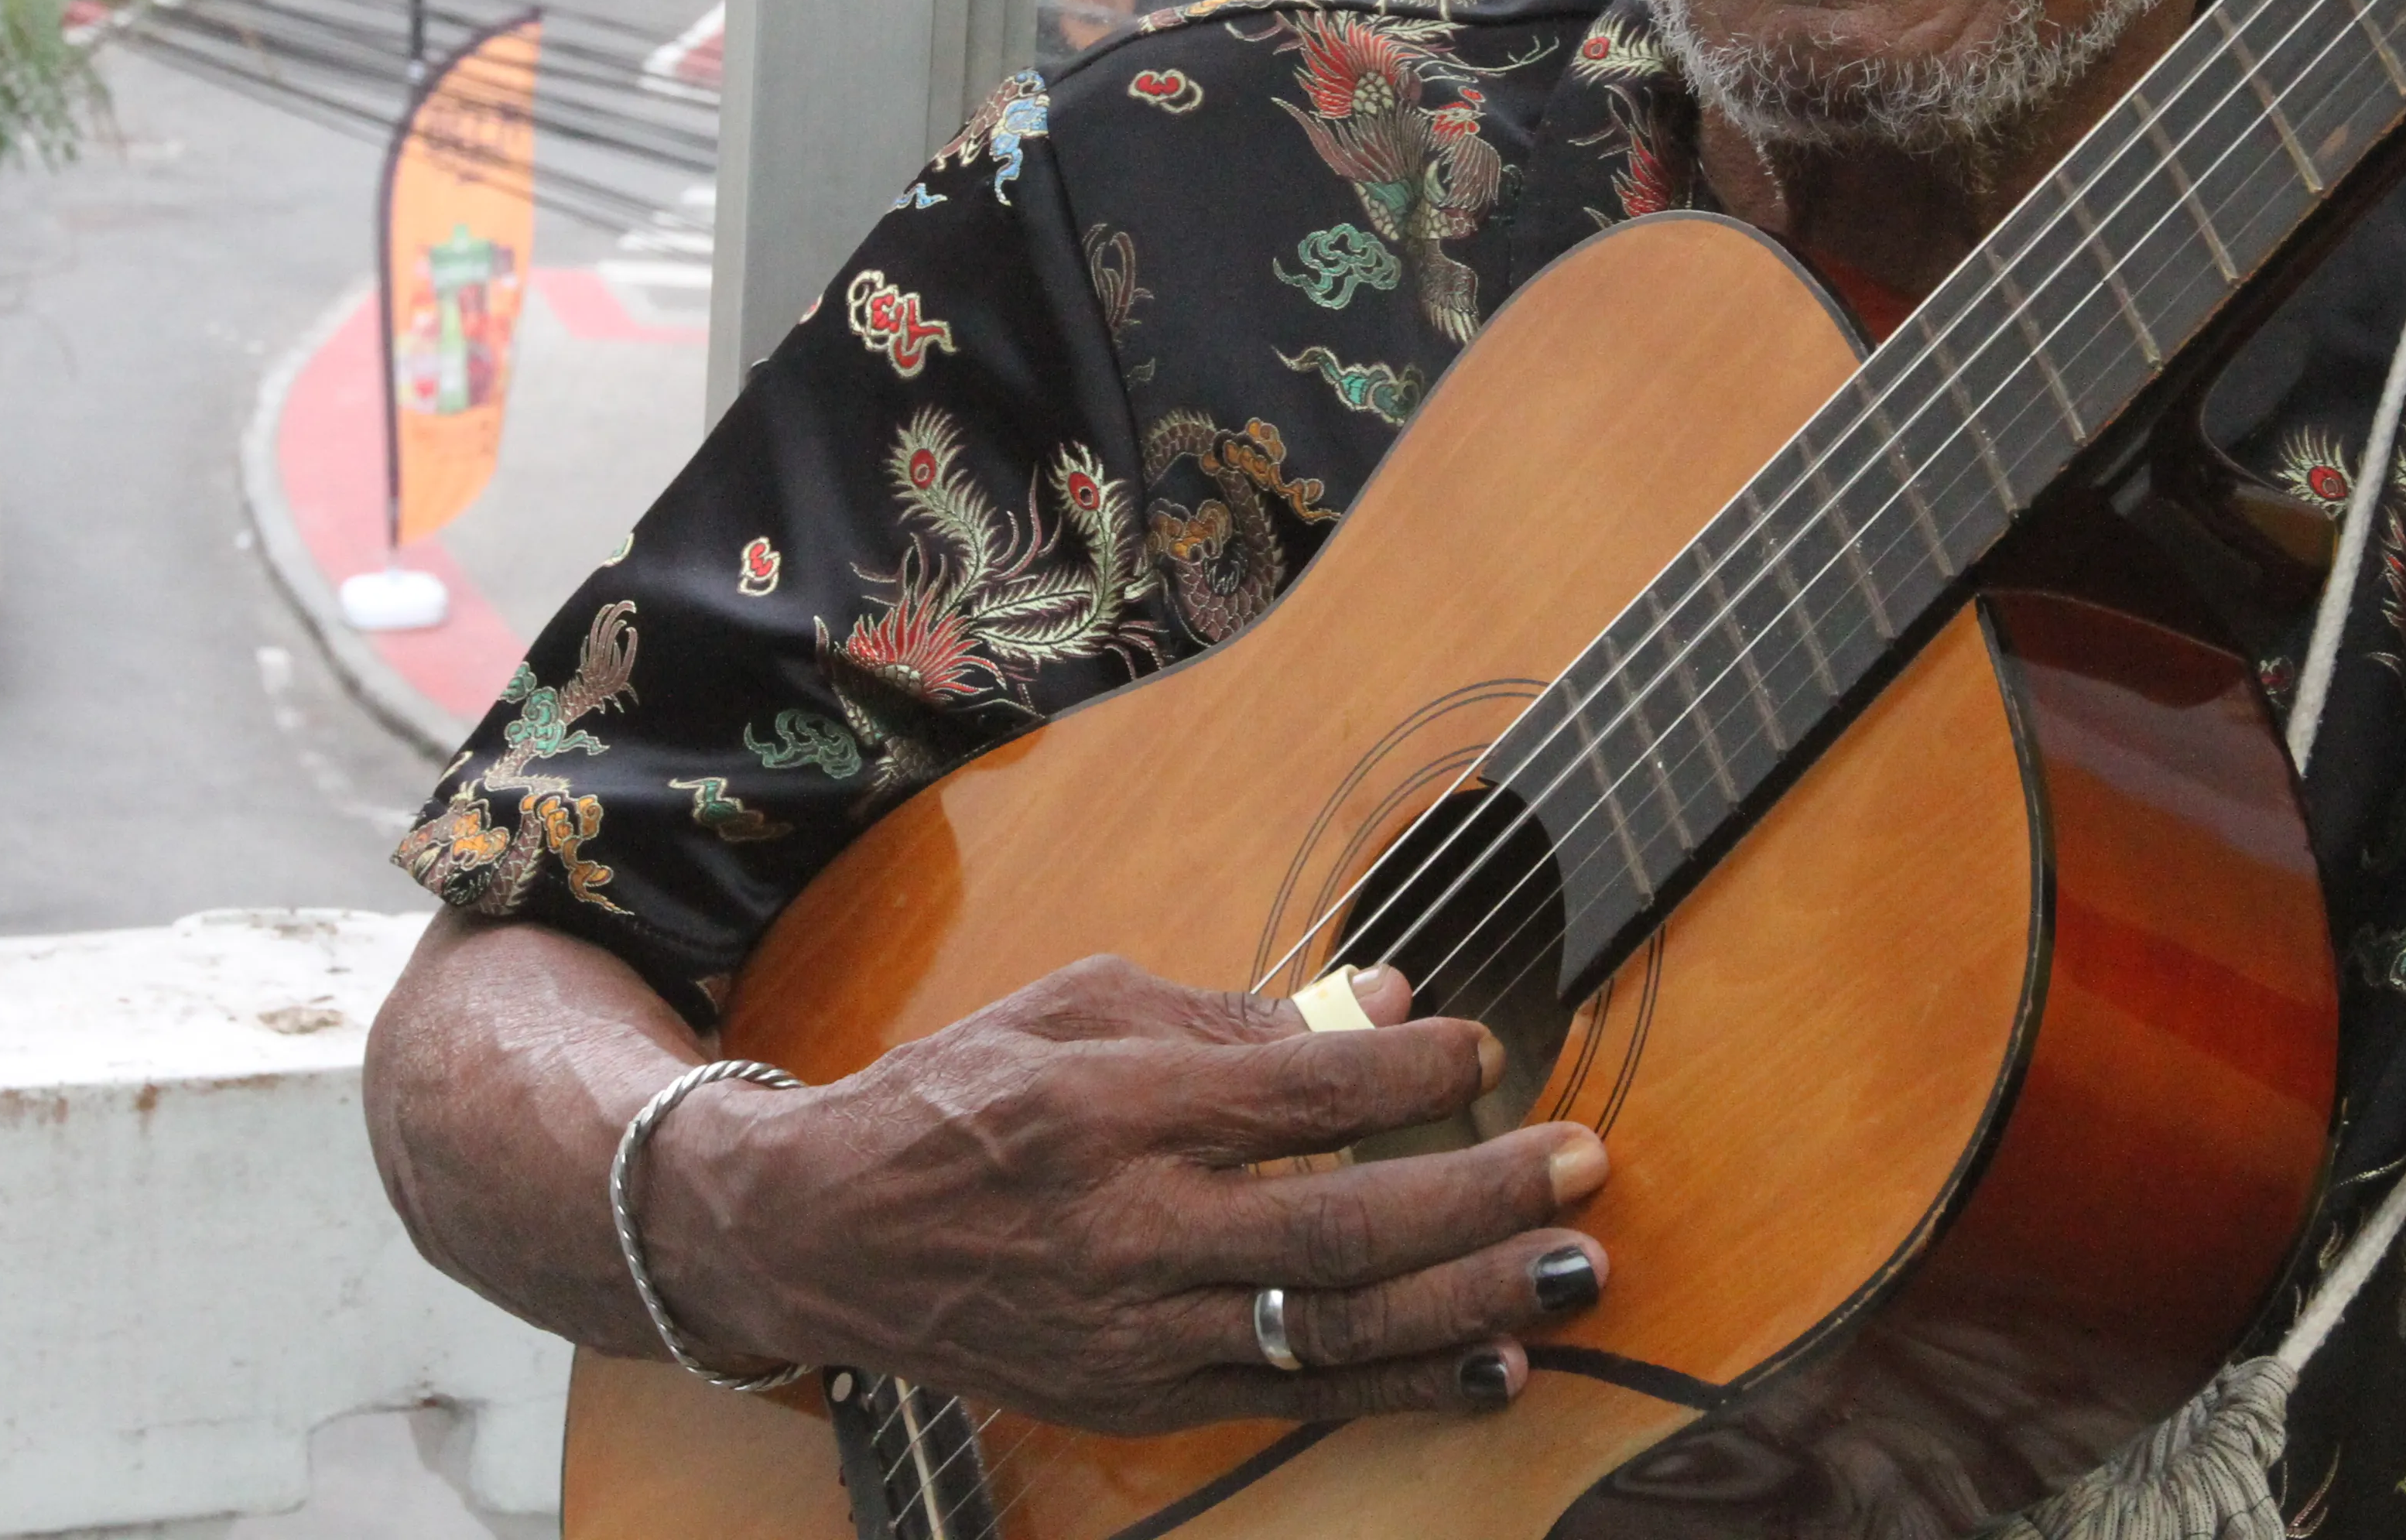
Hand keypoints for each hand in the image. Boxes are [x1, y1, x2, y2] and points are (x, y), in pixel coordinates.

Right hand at [639, 955, 1613, 1433]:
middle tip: (1581, 1162)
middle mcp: (1128, 1231)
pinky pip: (1295, 1398)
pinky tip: (1493, 1360)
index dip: (1410, 1077)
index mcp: (1112, 1108)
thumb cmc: (964, 1096)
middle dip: (1477, 1198)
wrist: (824, 1233)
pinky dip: (1404, 1383)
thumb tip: (1392, 1004)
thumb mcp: (1084, 1006)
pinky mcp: (1138, 1401)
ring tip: (1576, 1270)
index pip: (1296, 1094)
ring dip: (1471, 1304)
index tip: (1488, 1051)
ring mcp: (1135, 1332)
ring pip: (1333, 1331)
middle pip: (1337, 1228)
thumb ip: (1240, 1012)